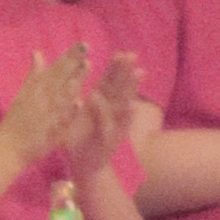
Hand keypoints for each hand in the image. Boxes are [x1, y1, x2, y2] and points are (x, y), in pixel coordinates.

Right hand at [0, 43, 97, 168]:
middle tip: (86, 47)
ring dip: (74, 80)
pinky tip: (79, 103)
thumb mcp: (23, 94)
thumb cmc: (16, 121)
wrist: (7, 149)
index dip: (68, 56)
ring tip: (87, 66)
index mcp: (35, 89)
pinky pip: (60, 121)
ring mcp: (45, 115)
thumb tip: (37, 52)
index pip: (55, 70)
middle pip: (58, 78)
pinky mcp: (49, 132)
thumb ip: (34, 74)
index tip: (82, 44)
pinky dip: (69, 111)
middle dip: (72, 62)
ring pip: (61, 95)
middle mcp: (40, 99)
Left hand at [63, 48, 143, 181]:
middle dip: (126, 72)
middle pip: (119, 89)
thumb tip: (92, 85)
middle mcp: (111, 114)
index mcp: (101, 106)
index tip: (125, 52)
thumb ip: (89, 101)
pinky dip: (116, 116)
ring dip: (130, 90)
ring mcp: (112, 126)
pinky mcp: (108, 140)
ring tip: (137, 74)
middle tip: (132, 56)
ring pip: (122, 105)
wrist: (86, 167)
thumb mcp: (83, 118)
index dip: (118, 68)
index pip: (111, 82)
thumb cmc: (83, 141)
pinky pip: (111, 126)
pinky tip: (128, 107)